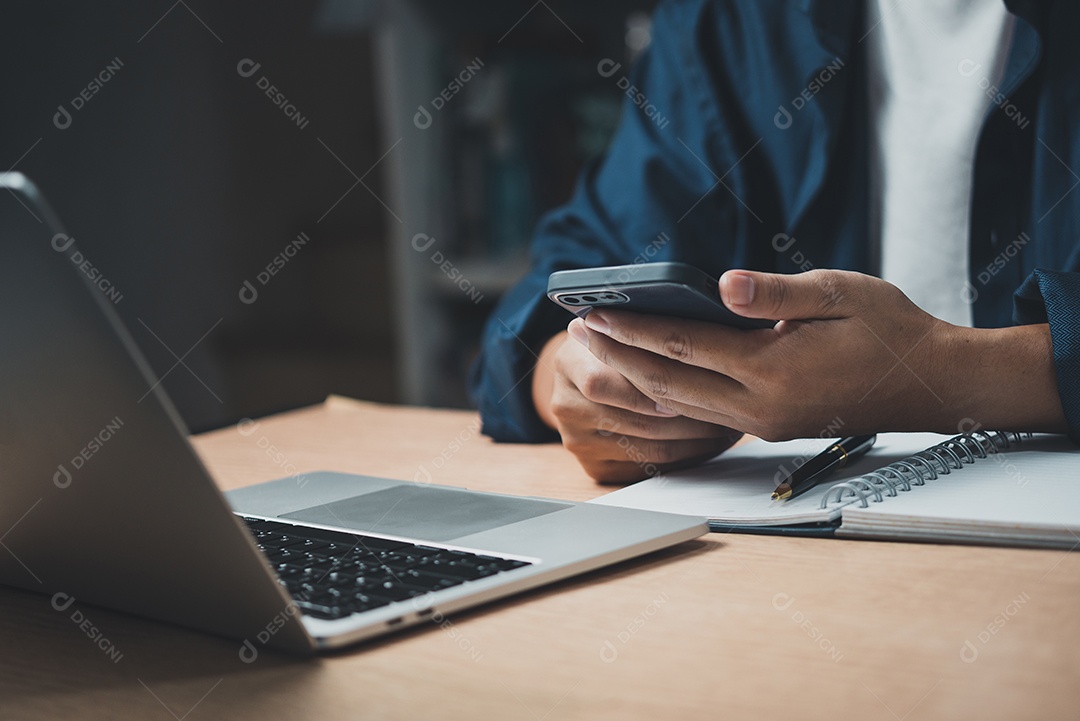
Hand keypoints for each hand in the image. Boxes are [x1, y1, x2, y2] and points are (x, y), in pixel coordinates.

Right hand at [532, 331, 741, 482]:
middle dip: (691, 417)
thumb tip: (700, 317)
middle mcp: (566, 406)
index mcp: (568, 363)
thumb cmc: (616, 342)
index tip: (690, 386)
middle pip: (636, 423)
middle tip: (732, 409)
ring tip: (730, 425)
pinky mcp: (595, 468)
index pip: (602, 383)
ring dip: (698, 441)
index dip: (648, 390)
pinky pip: (650, 469)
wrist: (583, 374)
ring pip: (651, 450)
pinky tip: (710, 443)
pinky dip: (687, 458)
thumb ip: (643, 325)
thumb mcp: (619, 323)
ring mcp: (579, 441)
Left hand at [569, 269, 1065, 439]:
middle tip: (578, 331)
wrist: (930, 385)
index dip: (632, 328)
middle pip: (667, 382)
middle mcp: (759, 406)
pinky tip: (648, 375)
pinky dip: (666, 393)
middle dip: (618, 356)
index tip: (592, 312)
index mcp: (772, 370)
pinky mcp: (768, 426)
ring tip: (599, 352)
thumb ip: (777, 292)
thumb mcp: (839, 294)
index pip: (682, 346)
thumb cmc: (890, 330)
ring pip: (679, 404)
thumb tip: (721, 285)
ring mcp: (762, 423)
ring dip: (635, 377)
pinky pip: (701, 414)